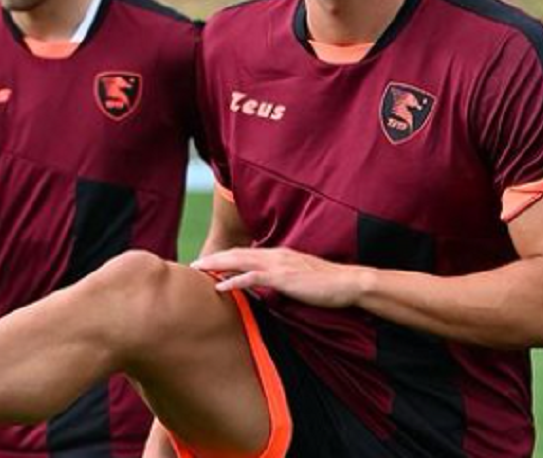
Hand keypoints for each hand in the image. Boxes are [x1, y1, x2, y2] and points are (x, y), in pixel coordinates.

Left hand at [192, 247, 371, 308]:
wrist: (348, 283)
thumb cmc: (327, 284)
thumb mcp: (300, 278)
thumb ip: (283, 279)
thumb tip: (269, 288)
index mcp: (279, 255)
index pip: (246, 253)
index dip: (226, 257)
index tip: (209, 263)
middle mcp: (276, 255)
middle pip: (237, 253)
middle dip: (214, 258)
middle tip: (194, 264)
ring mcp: (279, 265)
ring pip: (240, 261)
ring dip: (217, 265)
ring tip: (199, 270)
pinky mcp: (283, 277)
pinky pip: (253, 278)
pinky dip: (234, 280)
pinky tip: (220, 286)